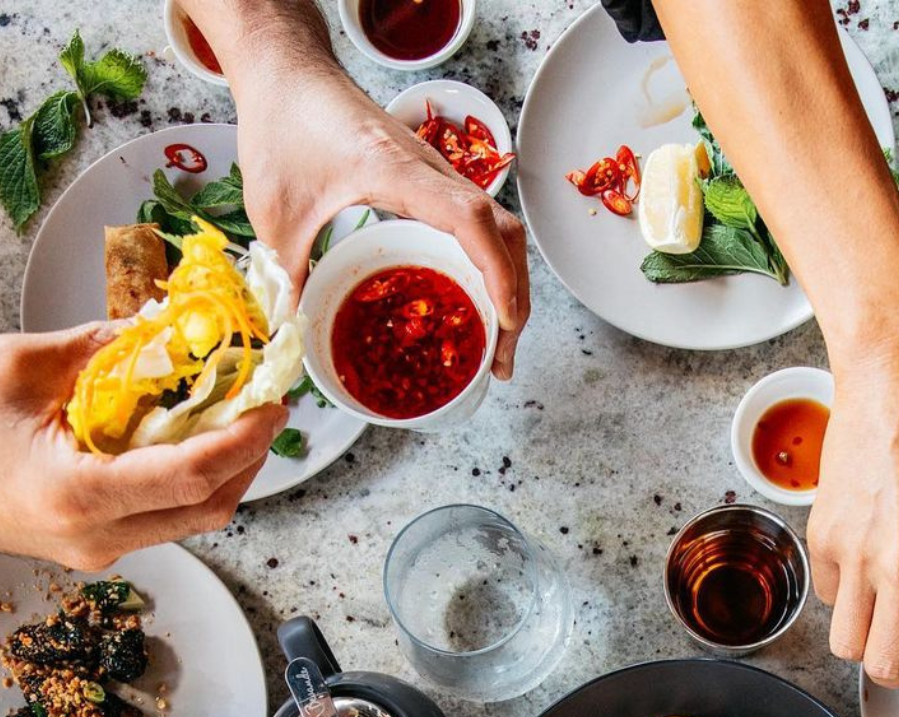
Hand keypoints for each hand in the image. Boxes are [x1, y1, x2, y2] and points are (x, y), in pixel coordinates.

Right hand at [0, 327, 282, 570]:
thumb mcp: (20, 367)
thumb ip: (102, 349)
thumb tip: (166, 327)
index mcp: (76, 497)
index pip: (190, 477)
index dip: (243, 440)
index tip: (271, 404)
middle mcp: (96, 537)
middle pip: (207, 508)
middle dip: (249, 456)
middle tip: (267, 403)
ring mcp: (98, 550)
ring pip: (191, 517)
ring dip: (224, 467)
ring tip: (237, 413)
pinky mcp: (98, 544)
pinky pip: (164, 513)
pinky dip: (190, 475)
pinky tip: (194, 434)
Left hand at [229, 42, 528, 379]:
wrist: (286, 70)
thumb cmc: (283, 123)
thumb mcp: (275, 208)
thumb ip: (286, 272)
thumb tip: (292, 330)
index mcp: (398, 172)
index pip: (471, 219)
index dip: (498, 272)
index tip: (505, 320)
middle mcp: (429, 171)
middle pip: (502, 230)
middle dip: (515, 295)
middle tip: (502, 355)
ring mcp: (433, 173)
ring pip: (497, 227)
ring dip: (507, 281)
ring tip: (498, 337)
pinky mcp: (427, 179)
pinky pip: (475, 223)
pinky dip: (487, 263)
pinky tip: (472, 297)